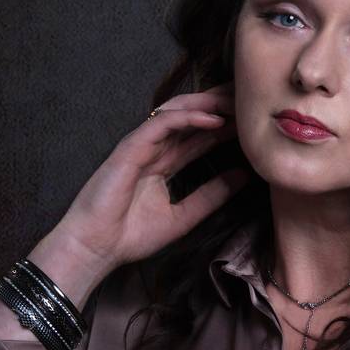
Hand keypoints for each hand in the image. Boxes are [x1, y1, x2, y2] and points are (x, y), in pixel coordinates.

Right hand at [52, 80, 246, 273]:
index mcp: (163, 164)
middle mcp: (153, 150)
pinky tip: (213, 119)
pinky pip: (161, 124)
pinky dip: (188, 118)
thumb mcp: (184, 216)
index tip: (252, 122)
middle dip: (219, 106)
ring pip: (177, 113)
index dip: (224, 126)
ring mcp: (141, 146)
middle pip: (190, 118)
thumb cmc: (130, 236)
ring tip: (235, 102)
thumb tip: (244, 177)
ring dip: (207, 105)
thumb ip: (211, 196)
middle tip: (250, 100)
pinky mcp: (130, 148)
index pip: (197, 137)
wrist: (96, 248)